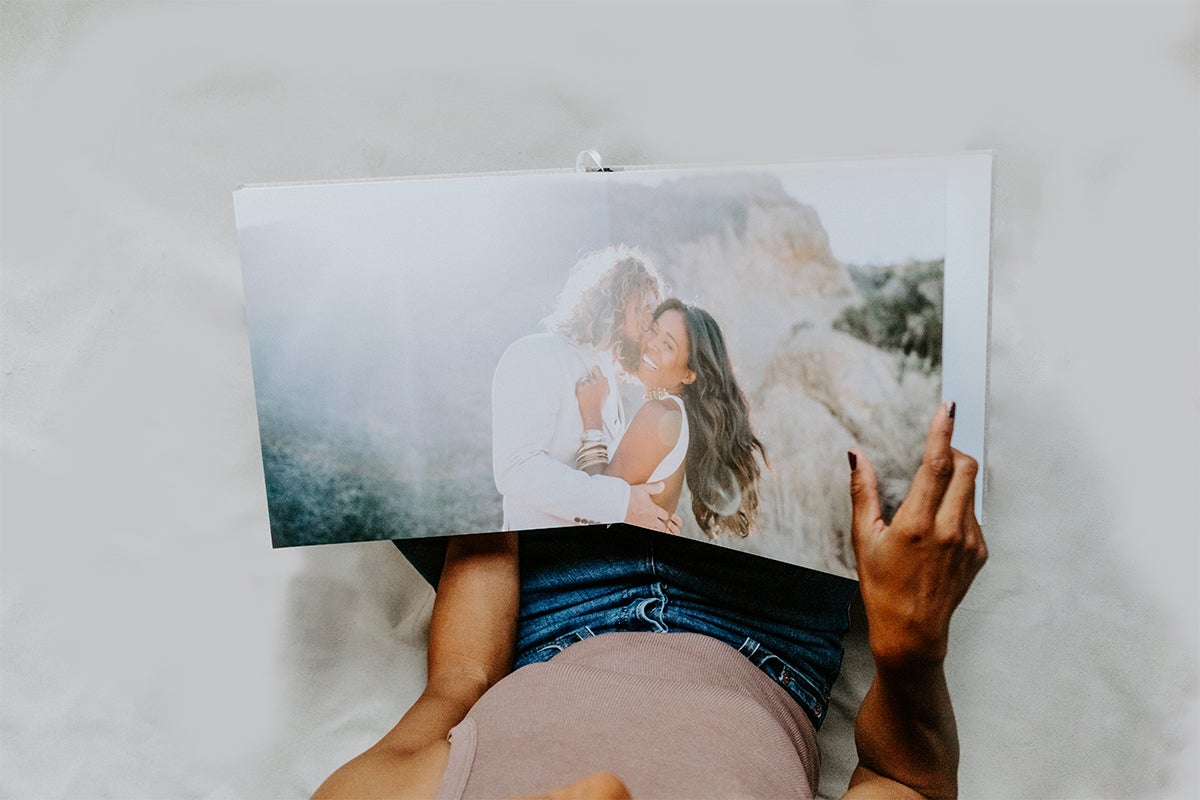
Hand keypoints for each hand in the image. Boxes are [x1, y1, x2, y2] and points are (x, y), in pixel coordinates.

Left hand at [575, 366, 608, 428]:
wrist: (593, 413)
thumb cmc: (599, 404)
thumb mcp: (607, 393)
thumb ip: (605, 384)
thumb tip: (603, 377)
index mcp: (603, 382)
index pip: (596, 368)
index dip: (594, 370)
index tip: (592, 371)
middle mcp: (596, 382)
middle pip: (589, 376)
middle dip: (588, 381)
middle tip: (589, 390)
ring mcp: (588, 384)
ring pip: (583, 381)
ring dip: (583, 386)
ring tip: (586, 394)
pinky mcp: (581, 388)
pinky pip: (578, 385)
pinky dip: (579, 390)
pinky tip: (583, 395)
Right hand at [625, 482, 681, 534]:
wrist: (617, 504)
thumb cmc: (629, 496)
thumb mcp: (643, 489)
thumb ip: (654, 488)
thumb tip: (663, 485)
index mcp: (653, 510)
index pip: (665, 516)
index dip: (664, 515)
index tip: (661, 514)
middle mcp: (650, 520)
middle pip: (662, 527)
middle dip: (661, 524)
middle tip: (658, 521)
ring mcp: (644, 526)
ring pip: (656, 531)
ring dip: (655, 529)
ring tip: (653, 525)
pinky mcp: (637, 528)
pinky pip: (647, 533)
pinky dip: (648, 530)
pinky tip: (644, 526)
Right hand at [849, 402, 986, 669]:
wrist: (912, 630)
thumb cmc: (882, 586)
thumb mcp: (864, 538)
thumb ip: (862, 492)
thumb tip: (857, 456)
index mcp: (918, 523)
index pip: (937, 463)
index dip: (942, 431)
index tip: (947, 408)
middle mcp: (950, 530)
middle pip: (966, 468)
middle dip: (953, 452)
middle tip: (935, 455)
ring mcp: (970, 542)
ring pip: (970, 491)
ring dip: (954, 482)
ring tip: (928, 503)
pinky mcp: (980, 552)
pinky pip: (973, 514)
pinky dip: (957, 508)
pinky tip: (936, 530)